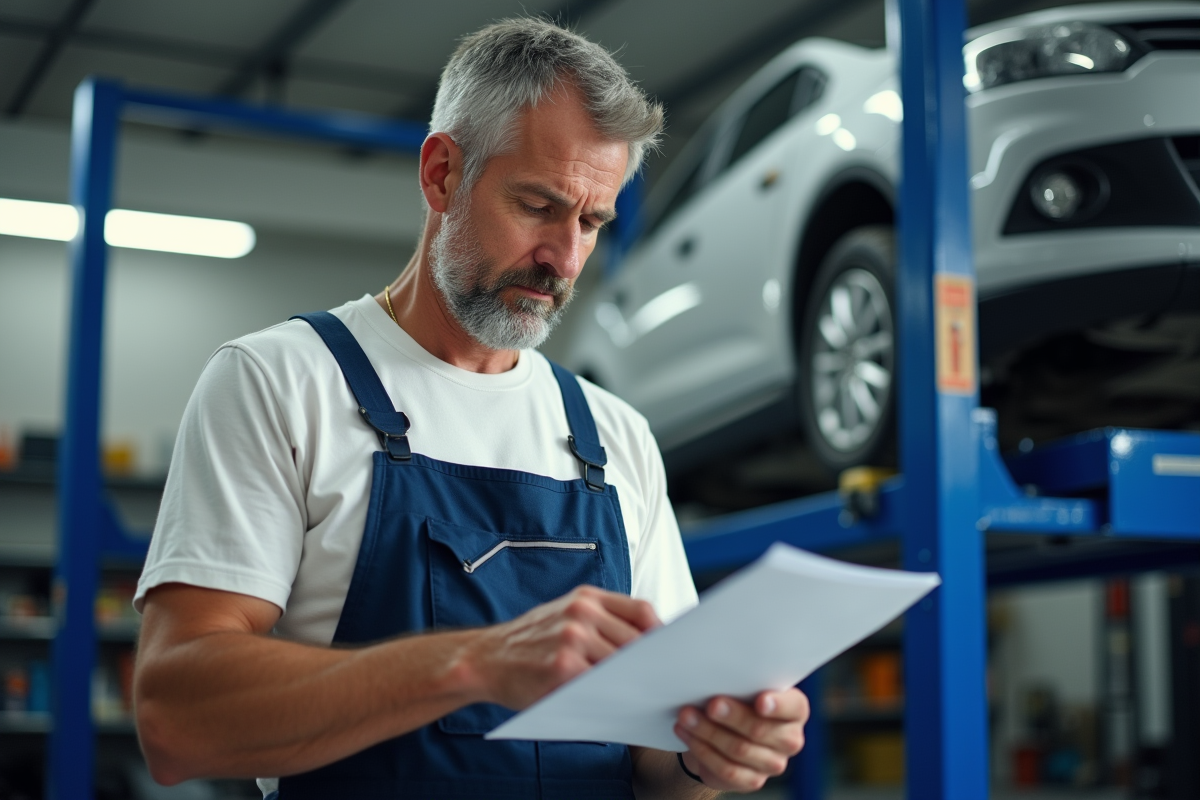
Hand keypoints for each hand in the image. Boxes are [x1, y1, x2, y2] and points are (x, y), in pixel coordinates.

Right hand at [462, 585, 660, 709]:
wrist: (484, 658)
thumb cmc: (528, 642)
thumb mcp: (564, 614)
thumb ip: (601, 620)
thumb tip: (647, 643)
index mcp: (586, 597)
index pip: (641, 610)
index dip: (661, 633)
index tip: (671, 652)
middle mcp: (581, 613)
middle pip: (637, 639)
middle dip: (651, 663)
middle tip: (664, 681)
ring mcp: (572, 639)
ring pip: (622, 663)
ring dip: (635, 681)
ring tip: (644, 694)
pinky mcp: (563, 668)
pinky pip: (601, 685)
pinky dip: (613, 695)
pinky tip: (617, 702)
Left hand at [674, 689, 808, 791]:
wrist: (724, 731)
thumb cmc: (738, 700)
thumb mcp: (744, 687)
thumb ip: (741, 683)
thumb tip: (717, 678)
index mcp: (794, 710)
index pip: (793, 707)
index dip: (777, 705)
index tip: (760, 701)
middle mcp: (789, 739)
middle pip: (760, 729)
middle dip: (732, 716)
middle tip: (710, 705)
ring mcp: (773, 763)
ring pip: (739, 749)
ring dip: (708, 732)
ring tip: (687, 716)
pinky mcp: (753, 780)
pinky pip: (727, 769)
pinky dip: (703, 750)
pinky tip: (687, 734)